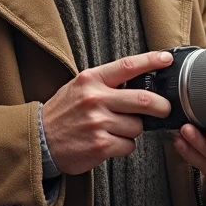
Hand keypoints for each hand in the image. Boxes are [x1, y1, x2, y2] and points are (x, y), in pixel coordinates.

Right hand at [43, 51, 173, 175]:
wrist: (39, 139)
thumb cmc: (63, 113)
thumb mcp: (80, 87)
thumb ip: (106, 83)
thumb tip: (140, 82)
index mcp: (91, 80)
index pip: (128, 66)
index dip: (151, 61)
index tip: (166, 60)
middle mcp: (95, 99)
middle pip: (143, 99)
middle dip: (161, 106)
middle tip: (164, 108)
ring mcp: (98, 123)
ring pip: (137, 126)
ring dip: (133, 130)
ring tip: (115, 129)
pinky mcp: (100, 145)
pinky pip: (129, 145)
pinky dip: (124, 145)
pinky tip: (109, 142)